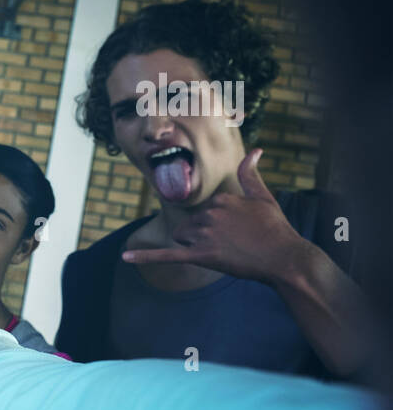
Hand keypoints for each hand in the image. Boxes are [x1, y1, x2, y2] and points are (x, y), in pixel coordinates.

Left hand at [121, 148, 310, 284]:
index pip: (204, 208)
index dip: (218, 221)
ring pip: (182, 236)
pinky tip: (124, 258)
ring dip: (194, 244)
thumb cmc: (275, 228)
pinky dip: (145, 257)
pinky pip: (167, 255)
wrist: (284, 258)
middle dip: (204, 233)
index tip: (237, 228)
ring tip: (223, 250)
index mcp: (221, 198)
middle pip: (191, 222)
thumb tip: (255, 150)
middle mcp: (210, 214)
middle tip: (233, 242)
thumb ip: (250, 174)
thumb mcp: (263, 197)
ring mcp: (205, 235)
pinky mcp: (201, 256)